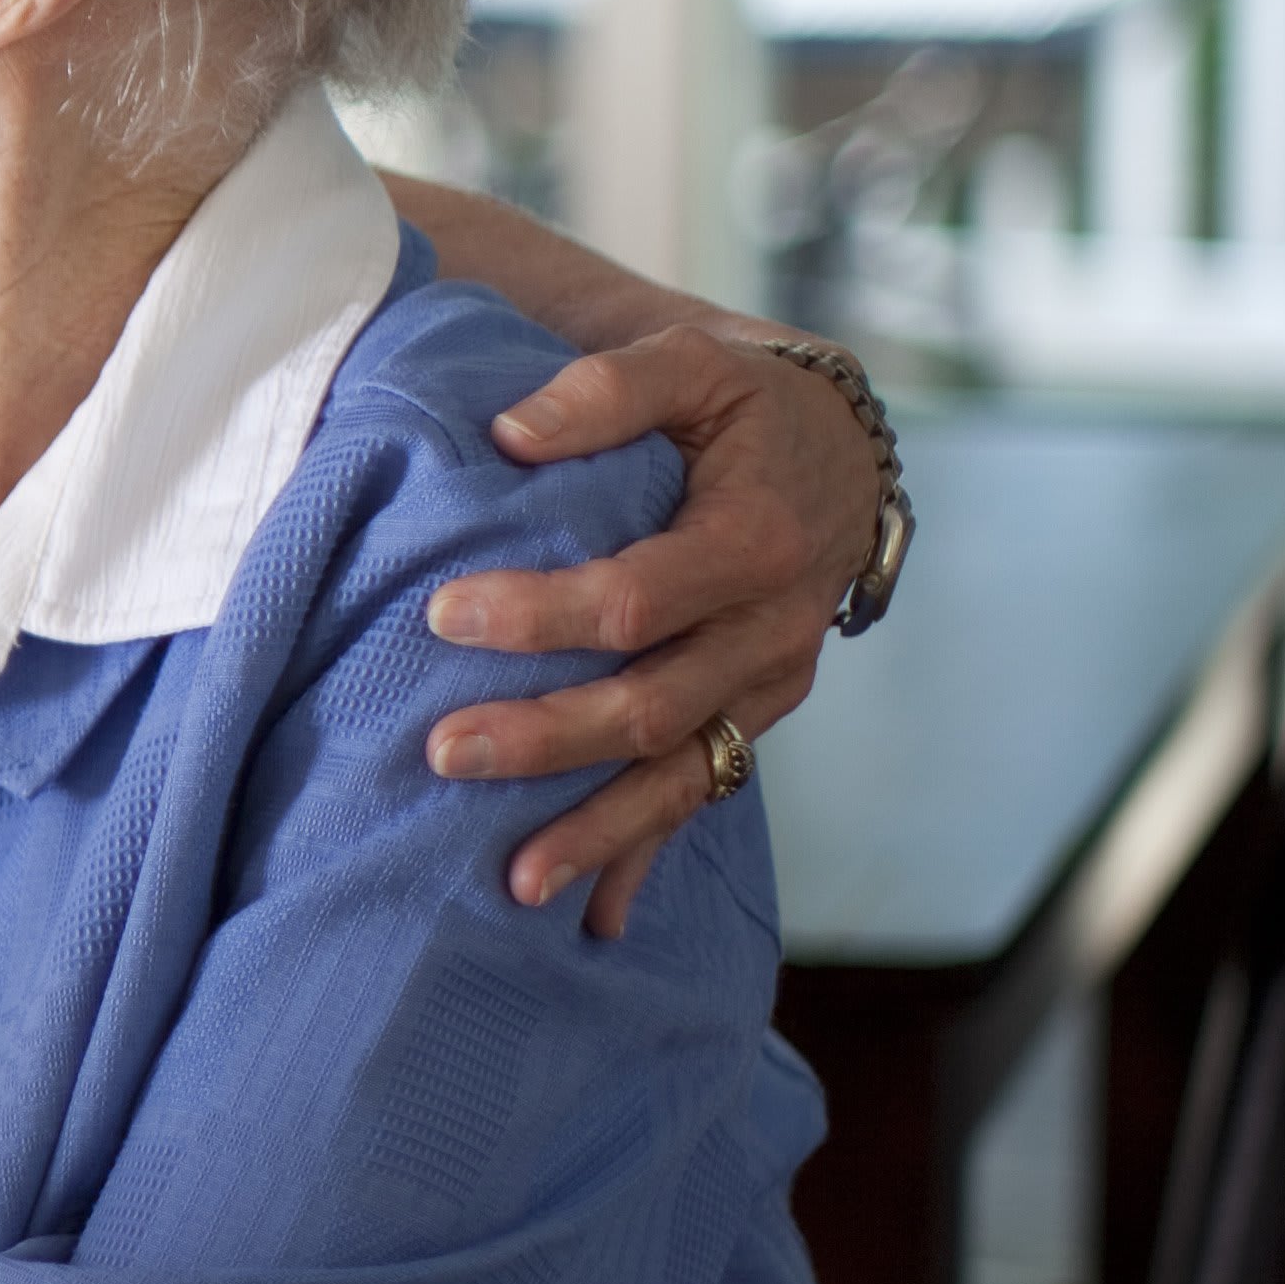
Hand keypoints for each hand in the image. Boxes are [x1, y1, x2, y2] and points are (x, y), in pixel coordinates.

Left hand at [422, 324, 886, 938]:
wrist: (842, 457)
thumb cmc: (747, 406)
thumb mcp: (692, 364)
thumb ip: (607, 389)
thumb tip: (509, 433)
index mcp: (757, 541)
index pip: (640, 598)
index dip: (543, 614)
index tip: (444, 614)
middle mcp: (773, 630)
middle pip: (653, 704)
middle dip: (548, 740)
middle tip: (443, 753)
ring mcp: (768, 687)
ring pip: (681, 775)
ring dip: (597, 832)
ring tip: (513, 884)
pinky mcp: (753, 717)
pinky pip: (702, 797)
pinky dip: (646, 858)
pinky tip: (590, 918)